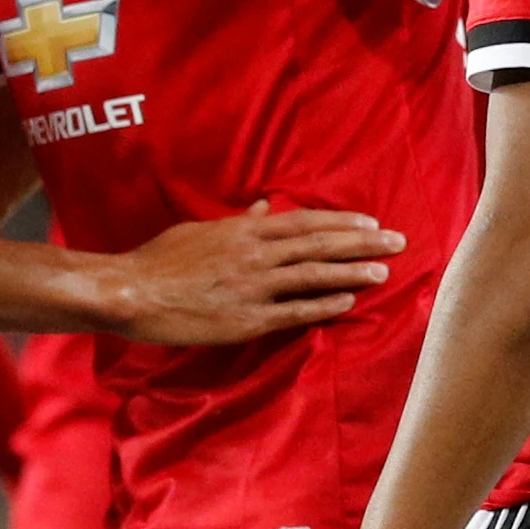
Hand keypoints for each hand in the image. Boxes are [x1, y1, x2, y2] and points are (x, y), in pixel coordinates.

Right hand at [104, 202, 400, 346]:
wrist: (130, 291)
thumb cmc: (159, 261)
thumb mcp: (199, 230)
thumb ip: (235, 222)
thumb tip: (260, 209)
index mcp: (244, 230)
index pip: (305, 223)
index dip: (341, 223)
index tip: (371, 224)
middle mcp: (255, 254)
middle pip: (319, 245)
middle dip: (362, 243)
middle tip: (398, 242)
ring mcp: (252, 287)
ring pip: (312, 275)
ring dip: (352, 273)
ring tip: (384, 272)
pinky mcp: (245, 320)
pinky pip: (292, 311)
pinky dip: (322, 306)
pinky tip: (348, 303)